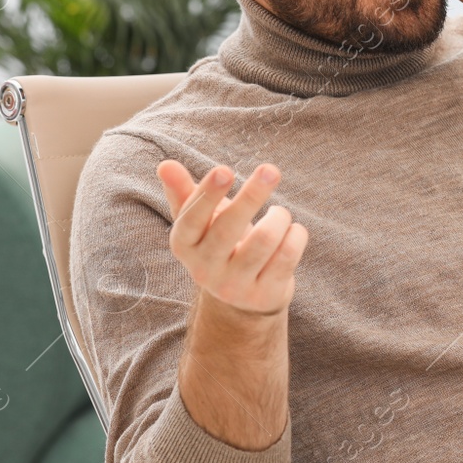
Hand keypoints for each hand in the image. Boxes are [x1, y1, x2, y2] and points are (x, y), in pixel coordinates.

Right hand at [156, 160, 306, 316]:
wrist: (242, 298)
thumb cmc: (221, 245)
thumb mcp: (200, 221)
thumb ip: (184, 193)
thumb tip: (165, 164)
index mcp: (184, 246)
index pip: (190, 220)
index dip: (206, 195)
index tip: (225, 169)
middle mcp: (204, 270)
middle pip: (228, 229)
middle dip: (251, 195)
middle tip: (270, 170)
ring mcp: (235, 286)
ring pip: (264, 240)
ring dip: (279, 216)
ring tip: (280, 212)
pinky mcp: (264, 295)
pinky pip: (287, 255)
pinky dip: (296, 234)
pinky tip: (292, 231)